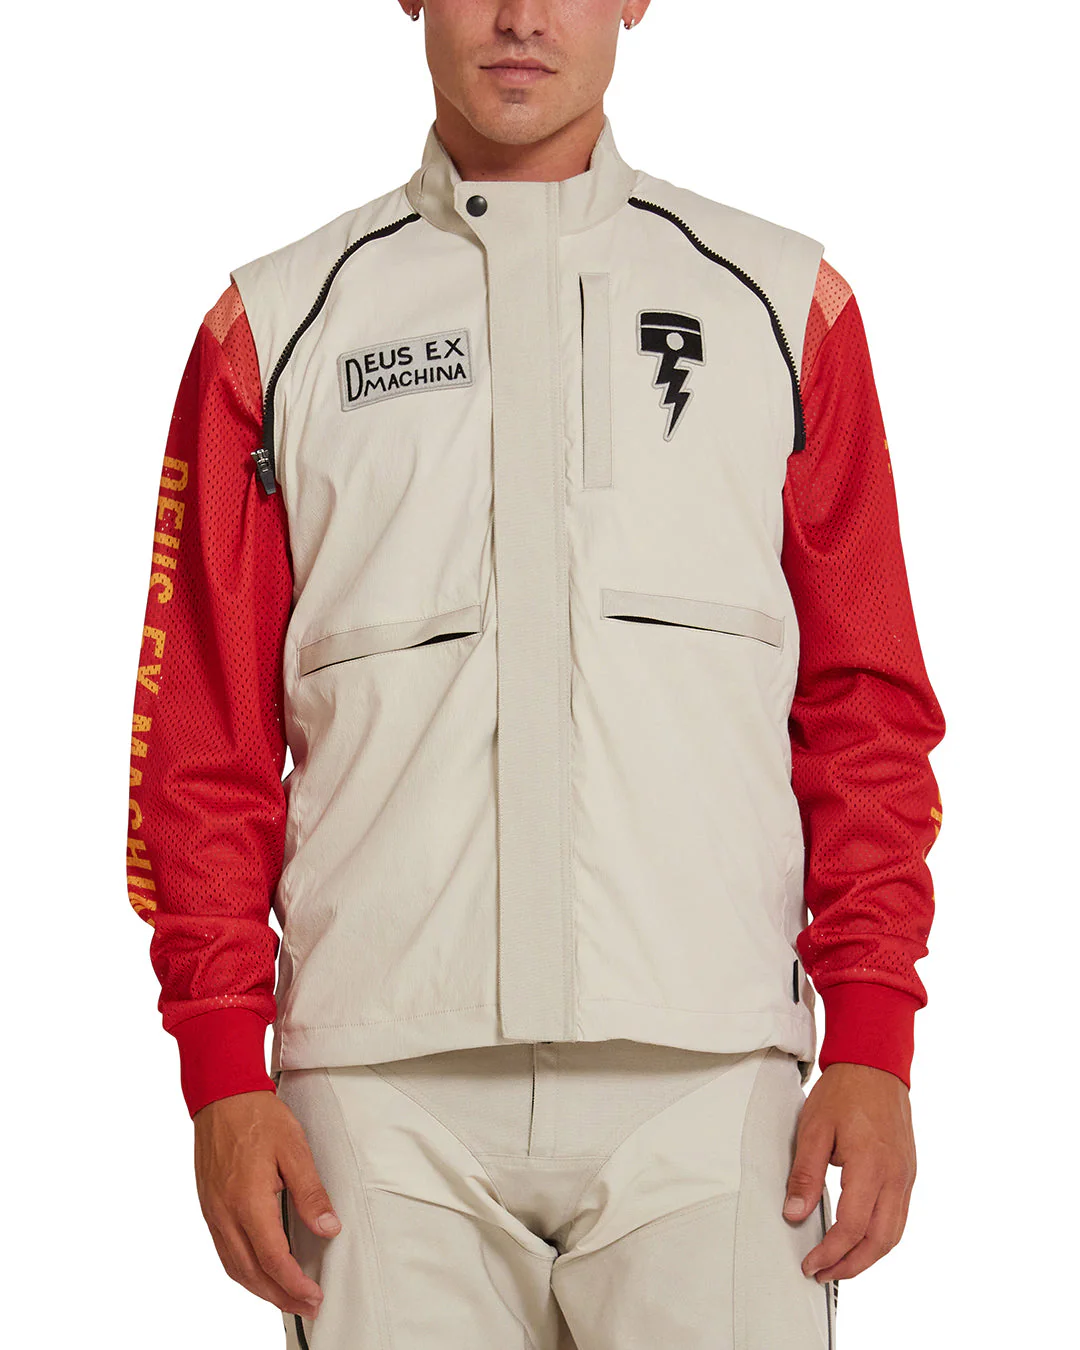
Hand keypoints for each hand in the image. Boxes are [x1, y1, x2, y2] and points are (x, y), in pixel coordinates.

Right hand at [193, 1089, 341, 1318]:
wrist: (221, 1096)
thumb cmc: (257, 1117)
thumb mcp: (294, 1149)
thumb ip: (311, 1192)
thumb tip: (328, 1228)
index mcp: (248, 1201)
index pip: (272, 1258)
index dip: (294, 1284)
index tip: (314, 1295)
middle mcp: (225, 1214)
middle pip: (251, 1273)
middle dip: (280, 1296)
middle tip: (307, 1306)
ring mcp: (213, 1213)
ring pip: (234, 1267)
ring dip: (261, 1289)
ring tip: (287, 1297)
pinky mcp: (209, 1208)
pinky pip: (224, 1252)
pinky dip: (243, 1272)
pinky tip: (258, 1272)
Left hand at [782, 1062, 915, 1281]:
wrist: (875, 1064)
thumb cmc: (845, 1092)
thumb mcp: (813, 1128)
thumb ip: (804, 1174)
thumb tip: (794, 1213)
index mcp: (871, 1166)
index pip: (853, 1226)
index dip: (830, 1251)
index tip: (810, 1263)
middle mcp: (895, 1177)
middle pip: (880, 1241)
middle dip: (851, 1265)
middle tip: (823, 1273)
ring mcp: (906, 1176)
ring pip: (894, 1234)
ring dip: (868, 1256)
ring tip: (839, 1264)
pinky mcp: (907, 1172)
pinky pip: (899, 1217)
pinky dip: (880, 1237)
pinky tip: (860, 1239)